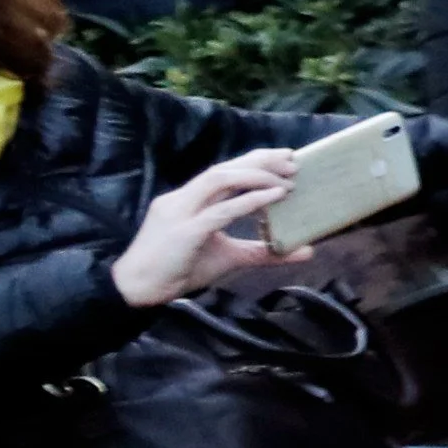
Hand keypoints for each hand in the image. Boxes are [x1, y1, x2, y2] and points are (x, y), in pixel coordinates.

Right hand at [111, 150, 306, 306]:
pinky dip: (250, 201)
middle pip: (224, 169)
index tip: (284, 157)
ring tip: (287, 180)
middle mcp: (183, 199)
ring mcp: (181, 212)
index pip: (223, 172)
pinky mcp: (185, 231)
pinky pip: (221, 211)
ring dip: (256, 176)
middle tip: (293, 160)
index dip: (253, 161)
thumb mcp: (230, 258)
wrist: (139, 289)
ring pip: (220, 179)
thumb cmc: (180, 270)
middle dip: (259, 161)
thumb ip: (265, 252)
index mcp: (188, 200)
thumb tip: (308, 251)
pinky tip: (274, 198)